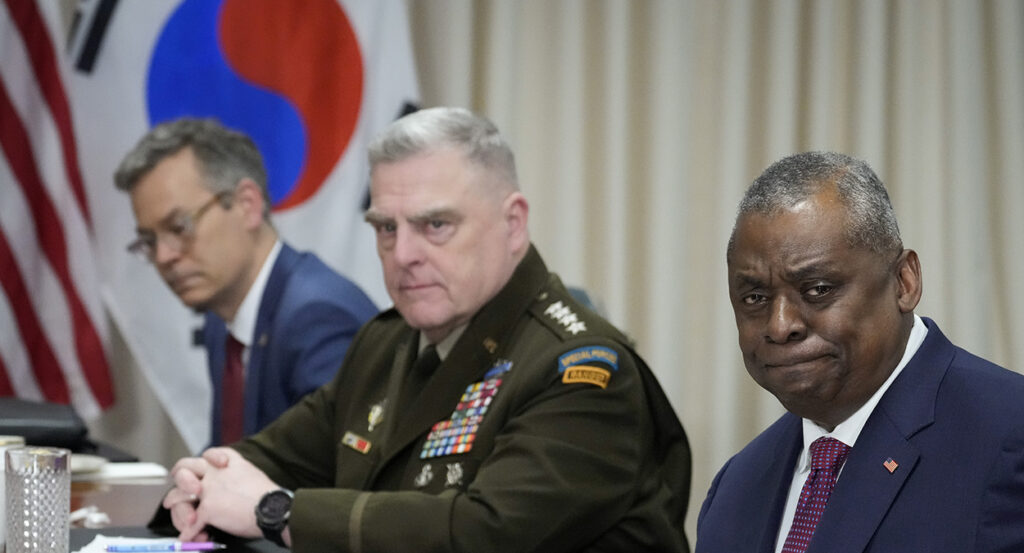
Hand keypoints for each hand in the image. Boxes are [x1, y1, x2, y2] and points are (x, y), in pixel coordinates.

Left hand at [165, 447, 279, 540]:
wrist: (274, 508)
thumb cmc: (268, 496)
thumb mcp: (249, 474)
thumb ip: (231, 478)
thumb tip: (221, 493)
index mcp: (228, 461)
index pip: (206, 455)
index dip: (201, 464)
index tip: (201, 475)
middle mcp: (214, 472)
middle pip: (183, 468)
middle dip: (179, 482)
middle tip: (181, 493)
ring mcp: (208, 490)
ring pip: (179, 495)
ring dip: (177, 508)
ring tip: (180, 517)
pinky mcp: (208, 509)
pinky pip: (191, 524)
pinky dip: (188, 534)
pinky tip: (189, 537)